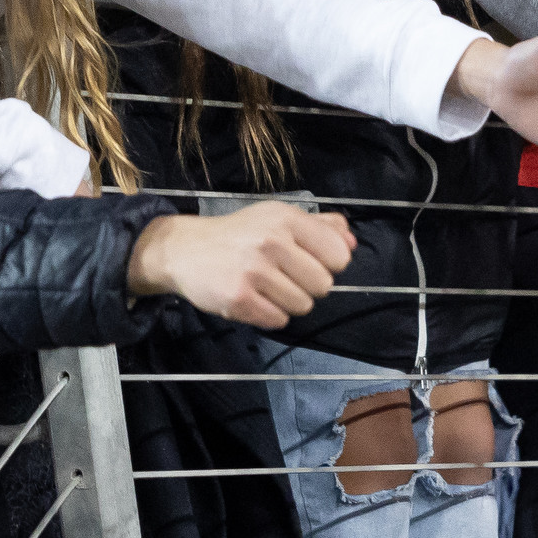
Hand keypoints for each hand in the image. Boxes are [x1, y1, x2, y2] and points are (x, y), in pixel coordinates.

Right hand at [128, 203, 355, 328]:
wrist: (185, 249)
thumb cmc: (239, 234)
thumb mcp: (278, 217)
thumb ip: (319, 227)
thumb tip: (352, 241)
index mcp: (286, 219)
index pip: (339, 255)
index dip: (329, 264)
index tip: (310, 262)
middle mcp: (272, 242)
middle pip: (324, 286)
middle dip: (308, 286)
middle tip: (284, 276)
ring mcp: (254, 271)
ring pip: (303, 306)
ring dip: (288, 302)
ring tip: (267, 287)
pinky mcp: (239, 299)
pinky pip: (278, 320)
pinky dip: (270, 315)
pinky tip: (255, 299)